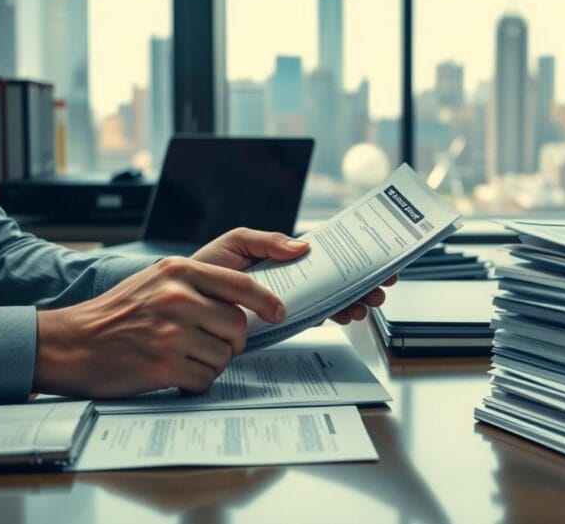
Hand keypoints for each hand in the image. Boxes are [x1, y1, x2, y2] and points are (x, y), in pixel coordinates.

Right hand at [33, 256, 291, 398]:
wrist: (71, 343)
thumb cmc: (117, 313)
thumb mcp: (157, 280)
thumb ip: (199, 282)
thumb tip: (247, 298)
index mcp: (179, 271)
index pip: (240, 284)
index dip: (266, 300)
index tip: (277, 311)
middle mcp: (177, 297)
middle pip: (237, 325)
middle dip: (231, 340)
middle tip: (210, 343)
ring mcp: (171, 331)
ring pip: (225, 355)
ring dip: (211, 362)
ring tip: (183, 356)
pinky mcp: (164, 364)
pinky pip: (206, 378)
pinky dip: (196, 382)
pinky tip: (176, 374)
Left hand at [191, 228, 397, 324]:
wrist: (182, 300)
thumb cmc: (206, 267)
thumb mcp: (237, 243)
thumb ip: (268, 242)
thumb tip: (303, 245)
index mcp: (284, 257)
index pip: (327, 254)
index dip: (354, 255)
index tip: (378, 257)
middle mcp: (291, 279)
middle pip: (336, 279)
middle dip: (364, 282)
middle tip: (383, 286)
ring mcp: (288, 301)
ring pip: (331, 300)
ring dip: (354, 300)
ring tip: (368, 303)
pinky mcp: (280, 322)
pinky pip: (312, 318)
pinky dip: (332, 315)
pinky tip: (344, 314)